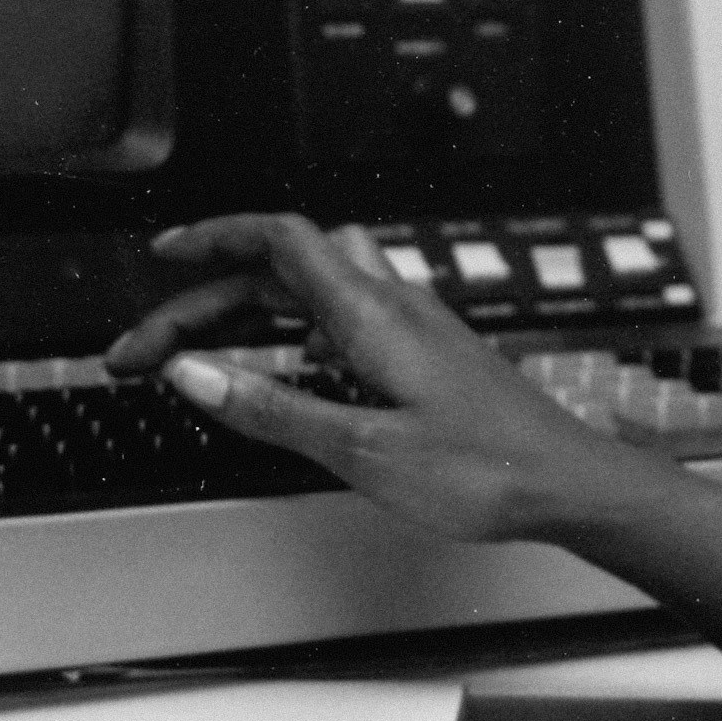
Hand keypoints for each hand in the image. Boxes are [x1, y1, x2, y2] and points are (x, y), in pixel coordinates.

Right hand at [101, 213, 664, 544]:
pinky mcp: (424, 353)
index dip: (214, 236)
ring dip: (248, 310)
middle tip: (152, 350)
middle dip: (206, 301)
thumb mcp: (363, 451)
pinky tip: (288, 367)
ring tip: (201, 353)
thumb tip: (193, 373)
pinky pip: (343, 317)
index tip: (162, 256)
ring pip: (311, 290)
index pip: (278, 240)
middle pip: (280, 272)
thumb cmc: (488, 471)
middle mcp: (391, 306)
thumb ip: (273, 409)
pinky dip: (294, 330)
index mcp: (371, 316)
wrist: (569, 484)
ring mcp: (411, 327)